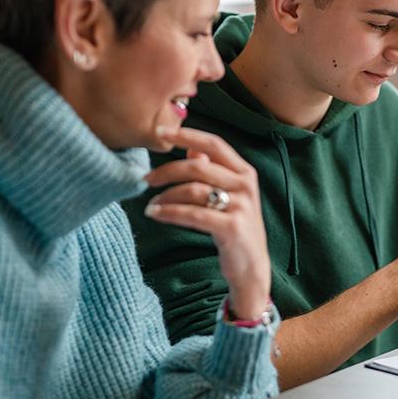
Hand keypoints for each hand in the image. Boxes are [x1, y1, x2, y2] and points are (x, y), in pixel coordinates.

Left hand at [142, 127, 269, 319]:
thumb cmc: (235, 228)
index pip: (214, 144)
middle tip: (146, 178)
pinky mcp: (231, 227)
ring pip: (192, 190)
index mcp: (245, 172)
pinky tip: (154, 213)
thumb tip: (192, 150)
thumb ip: (214, 171)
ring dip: (165, 195)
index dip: (186, 135)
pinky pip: (192, 214)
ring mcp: (241, 206)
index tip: (160, 131)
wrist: (251, 267)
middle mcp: (245, 185)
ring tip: (150, 203)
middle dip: (167, 170)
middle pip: (198, 166)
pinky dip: (168, 212)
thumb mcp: (230, 196)